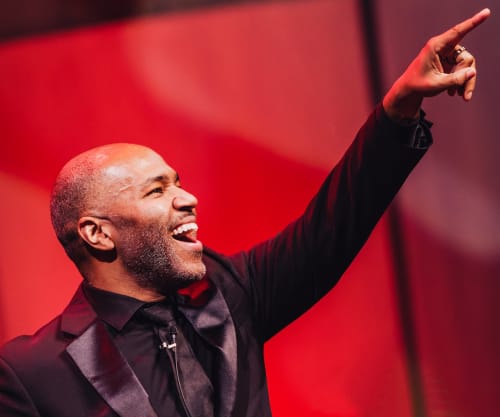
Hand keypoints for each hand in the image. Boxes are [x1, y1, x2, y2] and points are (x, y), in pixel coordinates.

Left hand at [383, 8, 490, 122]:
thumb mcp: (436, 85)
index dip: (473, 22)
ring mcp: (447, 54)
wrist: (408, 91)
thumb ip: (454, 80)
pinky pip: (462, 69)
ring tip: (460, 96)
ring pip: (466, 65)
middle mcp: (443, 47)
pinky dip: (460, 81)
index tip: (486, 12)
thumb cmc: (417, 85)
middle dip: (467, 77)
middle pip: (466, 58)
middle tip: (465, 96)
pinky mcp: (449, 62)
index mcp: (435, 46)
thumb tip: (472, 72)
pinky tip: (454, 93)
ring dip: (464, 81)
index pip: (458, 32)